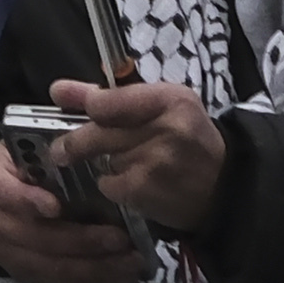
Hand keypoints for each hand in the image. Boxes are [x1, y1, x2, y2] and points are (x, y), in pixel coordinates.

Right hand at [0, 138, 146, 282]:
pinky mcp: (23, 274)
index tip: (56, 206)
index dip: (27, 201)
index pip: (3, 193)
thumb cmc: (23, 162)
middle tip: (120, 238)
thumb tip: (94, 104)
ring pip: (52, 268)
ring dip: (96, 267)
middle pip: (37, 238)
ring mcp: (5, 253)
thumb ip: (56, 131)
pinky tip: (121, 274)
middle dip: (82, 241)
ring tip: (132, 260)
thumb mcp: (28, 141)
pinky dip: (93, 280)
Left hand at [54, 77, 231, 232]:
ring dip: (105, 162)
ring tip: (128, 164)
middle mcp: (165, 129)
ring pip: (103, 159)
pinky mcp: (147, 191)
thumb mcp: (163, 105)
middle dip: (75, 141)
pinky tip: (133, 183)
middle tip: (63, 149)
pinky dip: (113, 185)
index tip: (70, 106)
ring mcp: (155, 162)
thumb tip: (57, 90)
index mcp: (171, 99)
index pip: (108, 99)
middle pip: (98, 131)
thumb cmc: (189, 139)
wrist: (226, 187)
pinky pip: (109, 184)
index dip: (87, 104)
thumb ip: (111, 97)